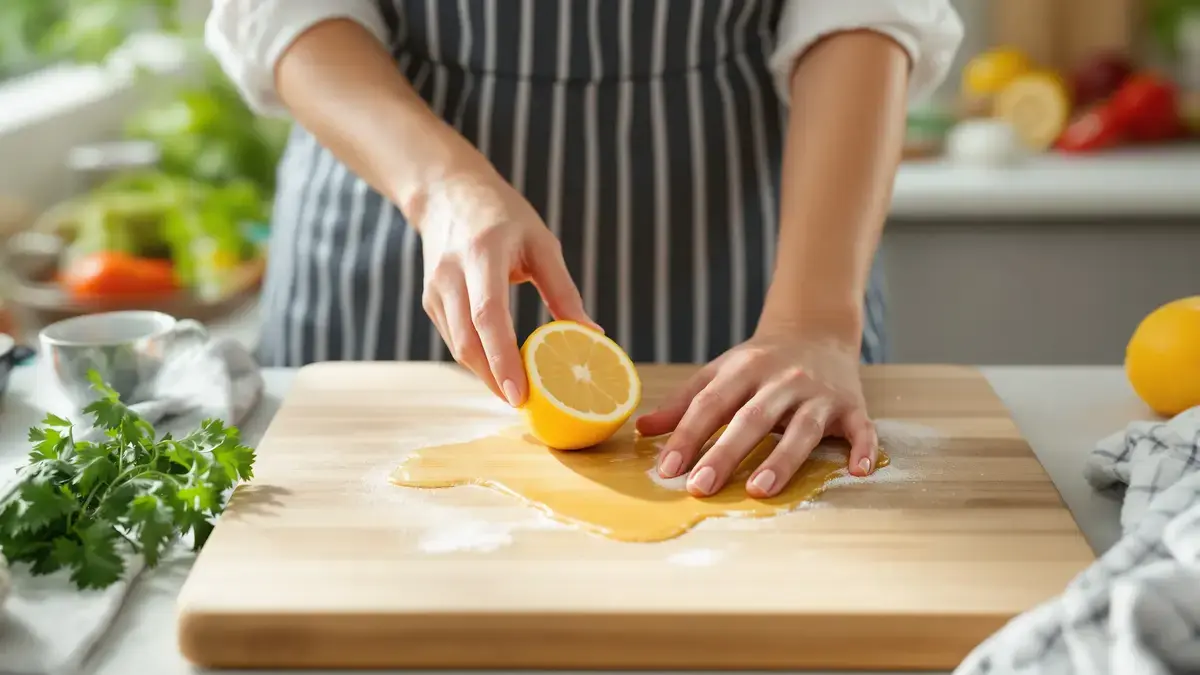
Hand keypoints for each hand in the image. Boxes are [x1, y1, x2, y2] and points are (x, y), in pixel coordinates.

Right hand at [414, 171, 598, 406]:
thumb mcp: (541, 243)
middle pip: (468, 342)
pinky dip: (477, 360)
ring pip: (458, 347)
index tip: (521, 394)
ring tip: (517, 393)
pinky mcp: (430, 301)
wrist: (448, 194)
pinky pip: (454, 340)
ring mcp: (435, 290)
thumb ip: (563, 290)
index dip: (503, 359)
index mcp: (483, 255)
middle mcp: (451, 275)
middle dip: (494, 379)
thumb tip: (592, 335)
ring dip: (485, 375)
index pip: (489, 317)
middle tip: (524, 405)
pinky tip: (499, 370)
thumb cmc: (503, 216)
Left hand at [635, 325, 877, 497]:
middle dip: (724, 454)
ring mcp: (818, 394)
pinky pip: (861, 429)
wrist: (817, 330)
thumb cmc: (760, 362)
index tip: (666, 470)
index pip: (710, 405)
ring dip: (781, 459)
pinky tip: (856, 472)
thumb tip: (642, 430)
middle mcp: (781, 381)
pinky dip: (863, 450)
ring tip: (759, 489)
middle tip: (700, 487)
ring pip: (801, 429)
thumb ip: (684, 403)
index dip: (686, 436)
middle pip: (751, 419)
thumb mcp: (720, 373)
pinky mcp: (852, 406)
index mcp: (743, 371)